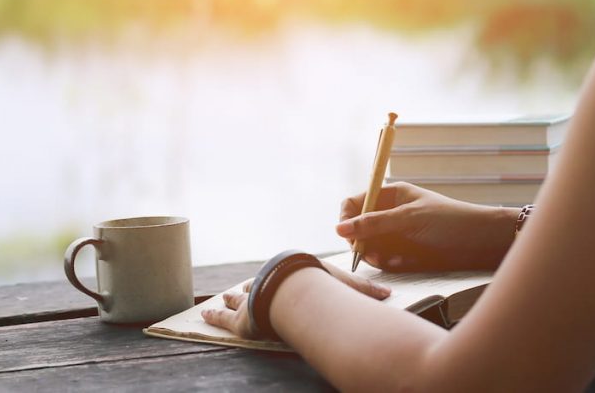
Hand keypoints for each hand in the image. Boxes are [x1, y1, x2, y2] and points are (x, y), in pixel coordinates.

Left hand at [201, 261, 390, 338]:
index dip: (281, 279)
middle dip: (253, 287)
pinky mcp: (240, 320)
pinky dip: (215, 317)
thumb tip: (388, 296)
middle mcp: (269, 284)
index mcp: (291, 275)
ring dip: (234, 299)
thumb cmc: (320, 287)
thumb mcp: (346, 288)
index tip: (280, 278)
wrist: (293, 294)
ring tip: (228, 297)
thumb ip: (364, 292)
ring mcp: (253, 302)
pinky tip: (206, 316)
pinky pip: (224, 319)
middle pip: (259, 285)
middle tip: (244, 287)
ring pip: (240, 299)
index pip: (286, 277)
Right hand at [336, 181, 517, 271]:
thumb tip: (339, 229)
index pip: (355, 203)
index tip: (346, 235)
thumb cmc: (450, 222)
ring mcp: (396, 235)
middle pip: (358, 227)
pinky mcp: (403, 254)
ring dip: (374, 254)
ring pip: (369, 246)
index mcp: (391, 195)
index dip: (346, 218)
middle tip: (369, 253)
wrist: (481, 243)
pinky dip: (387, 263)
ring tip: (390, 259)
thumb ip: (374, 223)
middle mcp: (390, 214)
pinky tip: (402, 263)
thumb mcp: (409, 218)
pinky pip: (383, 260)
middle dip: (360, 241)